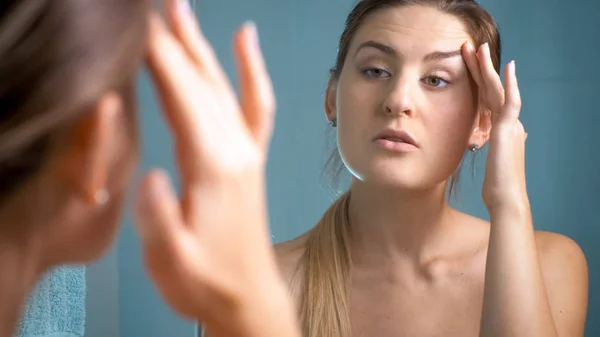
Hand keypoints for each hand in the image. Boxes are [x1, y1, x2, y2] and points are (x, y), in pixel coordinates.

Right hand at [134, 1, 296, 335]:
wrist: (247, 297)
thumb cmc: (207, 281)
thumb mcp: (172, 260)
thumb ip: (159, 218)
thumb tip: (152, 177)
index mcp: (212, 167)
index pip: (181, 97)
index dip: (159, 58)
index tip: (138, 26)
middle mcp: (235, 150)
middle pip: (201, 82)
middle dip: (174, 39)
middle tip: (153, 5)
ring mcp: (247, 151)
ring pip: (223, 86)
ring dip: (202, 46)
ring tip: (183, 11)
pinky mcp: (250, 158)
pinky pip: (256, 105)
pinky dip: (251, 71)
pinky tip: (246, 42)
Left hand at [462, 42, 528, 216]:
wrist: (506, 199)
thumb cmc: (496, 187)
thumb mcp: (488, 162)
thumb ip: (486, 148)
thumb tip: (479, 141)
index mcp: (502, 131)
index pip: (487, 100)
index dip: (479, 82)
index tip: (470, 66)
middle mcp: (509, 124)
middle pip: (491, 90)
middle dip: (480, 69)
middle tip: (471, 48)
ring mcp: (510, 125)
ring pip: (497, 90)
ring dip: (487, 69)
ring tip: (478, 49)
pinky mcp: (508, 129)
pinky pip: (509, 101)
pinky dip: (509, 84)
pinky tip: (506, 67)